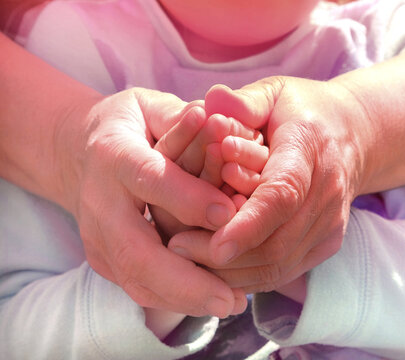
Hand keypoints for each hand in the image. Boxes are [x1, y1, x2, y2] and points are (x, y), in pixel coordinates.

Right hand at [62, 88, 245, 316]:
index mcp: (114, 155)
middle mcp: (100, 202)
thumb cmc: (126, 126)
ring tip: (230, 304)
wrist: (78, 153)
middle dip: (185, 280)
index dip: (188, 198)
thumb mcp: (148, 106)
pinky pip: (138, 287)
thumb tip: (217, 124)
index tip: (230, 216)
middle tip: (230, 298)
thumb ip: (180, 117)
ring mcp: (97, 236)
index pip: (150, 179)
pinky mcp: (102, 257)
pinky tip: (210, 300)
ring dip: (184, 299)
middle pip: (136, 251)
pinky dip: (175, 299)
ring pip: (136, 279)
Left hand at [171, 76, 370, 292]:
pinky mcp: (328, 242)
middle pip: (278, 241)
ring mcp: (332, 222)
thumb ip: (244, 101)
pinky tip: (218, 267)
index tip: (214, 246)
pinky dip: (249, 275)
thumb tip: (211, 100)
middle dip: (226, 255)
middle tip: (177, 248)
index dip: (249, 224)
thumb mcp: (274, 93)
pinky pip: (286, 270)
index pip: (282, 194)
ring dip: (233, 270)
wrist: (351, 136)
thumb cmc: (302, 112)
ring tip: (189, 258)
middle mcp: (328, 192)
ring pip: (281, 264)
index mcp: (311, 149)